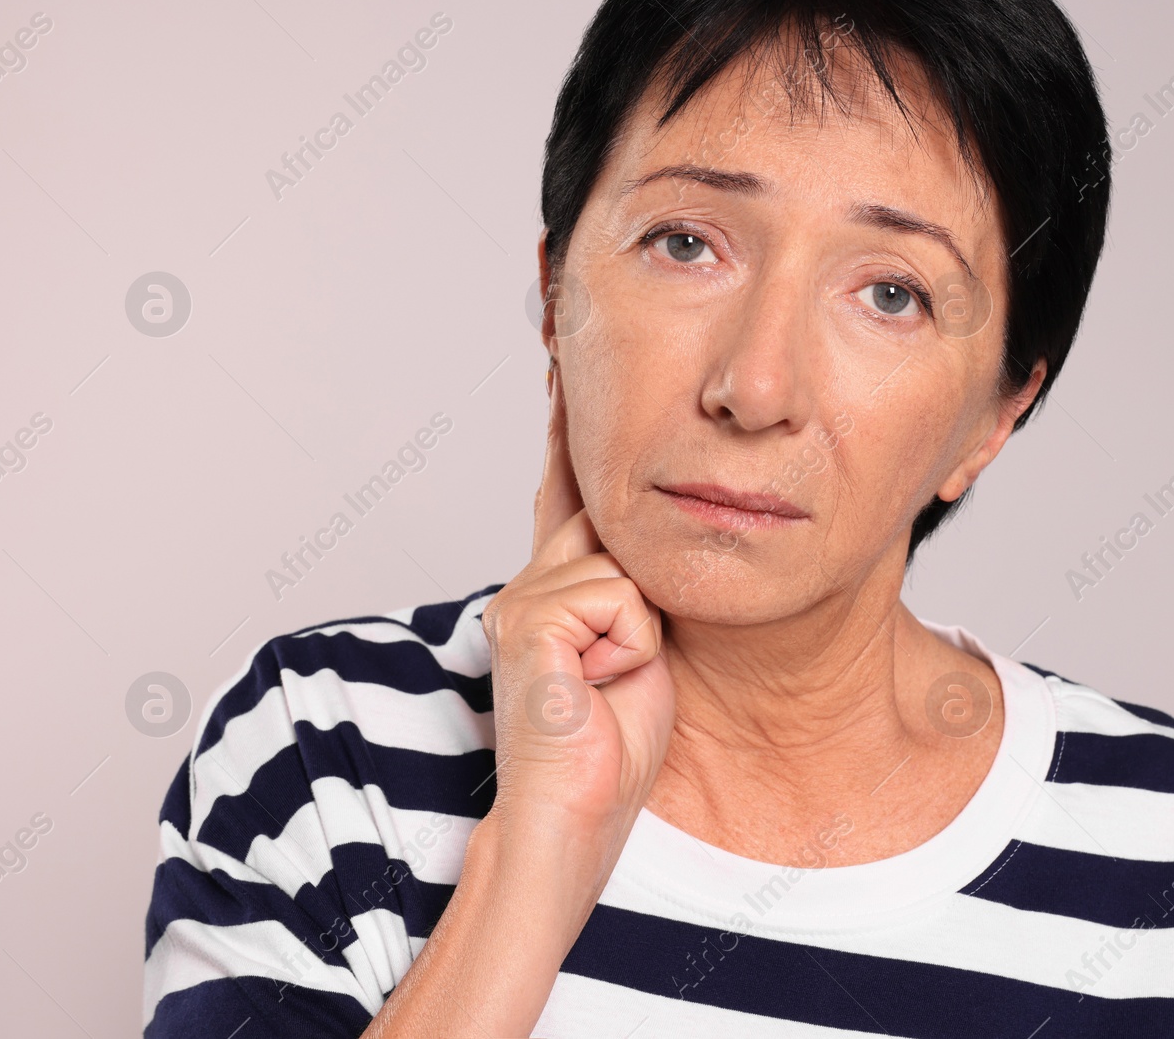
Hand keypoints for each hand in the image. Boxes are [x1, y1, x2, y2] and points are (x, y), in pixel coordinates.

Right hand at [481, 357, 675, 828]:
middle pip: (604, 510)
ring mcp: (522, 597)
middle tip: (593, 533)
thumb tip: (651, 528)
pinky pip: (619, 596)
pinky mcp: (527, 620)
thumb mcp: (639, 645)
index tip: (562, 362)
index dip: (567, 428)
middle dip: (611, 518)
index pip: (563, 488)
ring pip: (624, 558)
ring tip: (615, 675)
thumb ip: (630, 586)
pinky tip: (604, 681)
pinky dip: (632, 644)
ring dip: (642, 623)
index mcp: (552, 587)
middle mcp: (529, 581)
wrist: (577, 810)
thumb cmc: (613, 741)